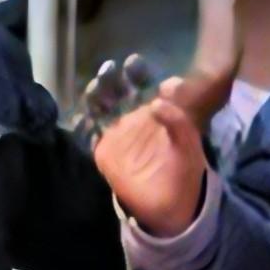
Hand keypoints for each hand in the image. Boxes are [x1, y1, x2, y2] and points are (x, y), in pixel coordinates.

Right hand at [87, 0, 243, 235]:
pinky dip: (83, 125)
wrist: (173, 207)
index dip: (138, 72)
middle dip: (111, 79)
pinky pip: (90, 135)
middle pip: (117, 91)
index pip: (143, 85)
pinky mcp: (105, 152)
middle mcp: (133, 117)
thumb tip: (158, 100)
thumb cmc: (184, 172)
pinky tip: (80, 117)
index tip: (134, 62)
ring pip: (101, 109)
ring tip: (93, 89)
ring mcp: (117, 134)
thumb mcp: (189, 145)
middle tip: (109, 69)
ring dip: (95, 97)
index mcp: (156, 112)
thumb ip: (179, 122)